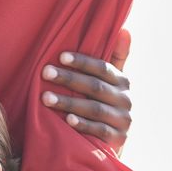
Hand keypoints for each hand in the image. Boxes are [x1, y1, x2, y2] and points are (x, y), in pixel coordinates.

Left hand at [41, 28, 132, 144]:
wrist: (112, 140)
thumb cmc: (104, 103)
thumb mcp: (112, 82)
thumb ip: (117, 56)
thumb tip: (125, 30)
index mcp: (123, 81)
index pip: (102, 68)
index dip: (82, 62)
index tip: (60, 57)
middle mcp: (125, 99)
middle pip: (95, 87)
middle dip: (69, 79)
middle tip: (46, 73)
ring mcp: (123, 120)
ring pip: (94, 108)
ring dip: (69, 102)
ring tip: (46, 98)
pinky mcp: (118, 139)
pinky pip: (99, 130)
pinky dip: (83, 124)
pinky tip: (67, 119)